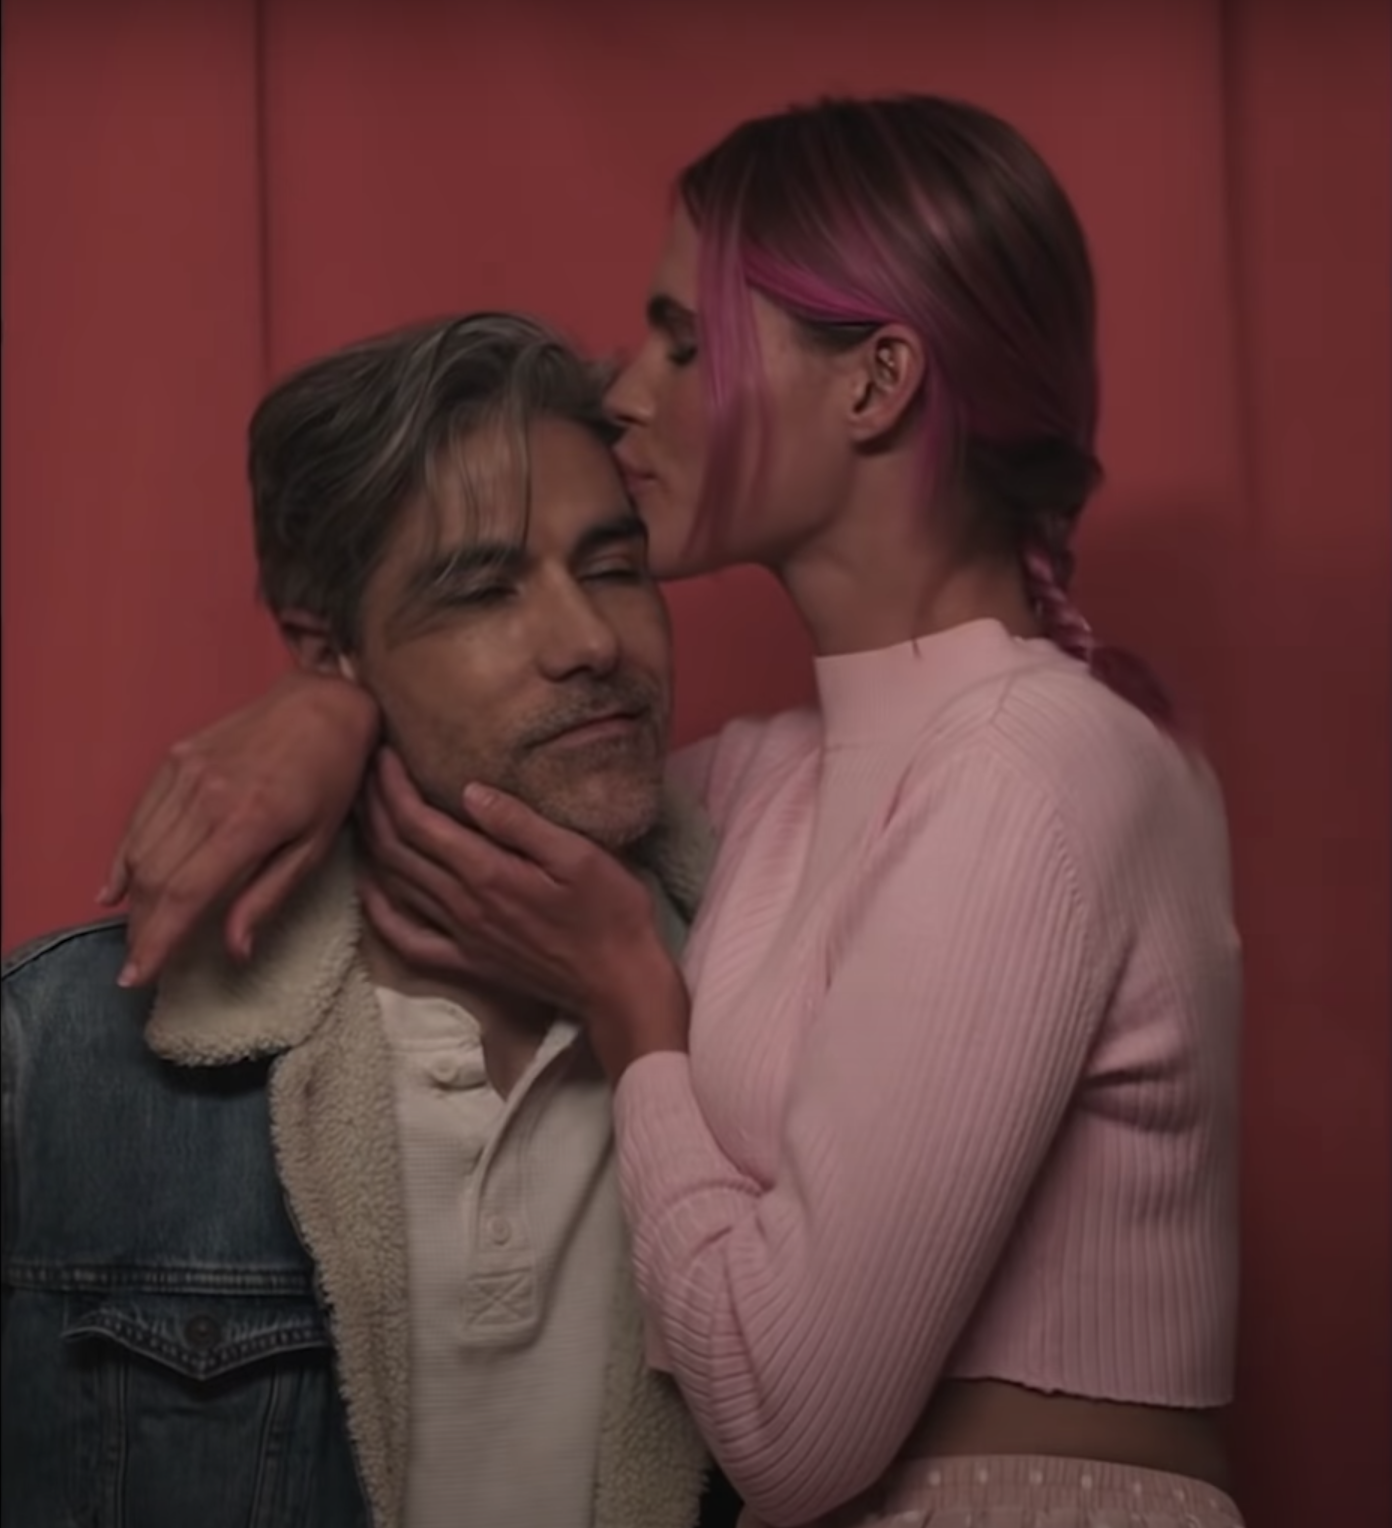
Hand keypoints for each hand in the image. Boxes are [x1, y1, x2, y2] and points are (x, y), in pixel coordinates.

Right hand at [102, 670, 379, 983]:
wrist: (323, 704)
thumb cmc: (332, 778)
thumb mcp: (316, 845)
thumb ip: (269, 897)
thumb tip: (234, 949)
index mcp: (248, 822)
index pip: (185, 895)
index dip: (157, 942)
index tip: (137, 977)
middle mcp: (207, 796)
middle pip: (155, 878)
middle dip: (142, 929)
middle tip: (137, 965)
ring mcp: (186, 773)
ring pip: (141, 850)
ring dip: (134, 899)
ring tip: (137, 934)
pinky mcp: (175, 759)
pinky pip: (140, 817)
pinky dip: (125, 856)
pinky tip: (117, 889)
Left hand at [358, 750, 689, 1079]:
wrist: (619, 983)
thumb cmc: (611, 912)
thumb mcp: (580, 856)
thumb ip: (521, 823)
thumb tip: (470, 790)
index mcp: (488, 873)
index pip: (418, 822)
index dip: (392, 785)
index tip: (383, 751)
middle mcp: (463, 905)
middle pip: (396, 849)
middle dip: (374, 804)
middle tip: (364, 767)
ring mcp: (461, 936)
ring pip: (395, 886)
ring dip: (371, 845)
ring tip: (362, 809)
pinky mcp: (467, 962)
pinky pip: (407, 939)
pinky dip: (379, 911)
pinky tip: (370, 889)